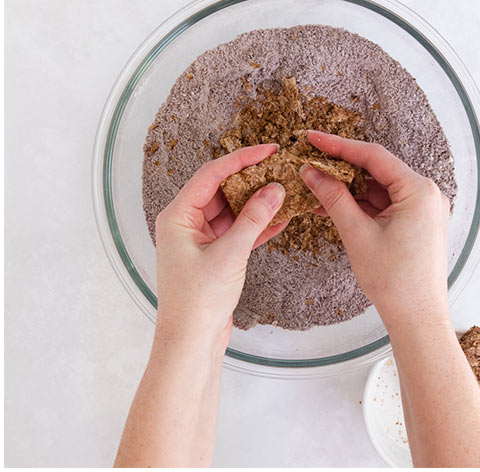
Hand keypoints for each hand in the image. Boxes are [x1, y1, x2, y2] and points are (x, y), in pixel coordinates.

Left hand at [153, 143, 287, 342]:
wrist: (189, 344)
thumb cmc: (197, 301)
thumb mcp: (230, 254)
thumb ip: (255, 218)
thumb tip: (276, 188)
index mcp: (178, 216)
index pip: (212, 174)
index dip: (242, 158)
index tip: (269, 150)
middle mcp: (186, 223)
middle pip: (223, 188)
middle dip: (253, 178)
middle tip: (281, 167)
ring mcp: (200, 239)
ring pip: (234, 208)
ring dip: (259, 201)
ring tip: (286, 189)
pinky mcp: (214, 254)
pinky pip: (238, 229)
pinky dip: (258, 223)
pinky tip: (282, 218)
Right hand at [300, 131, 450, 326]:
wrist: (418, 318)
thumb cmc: (394, 281)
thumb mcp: (358, 235)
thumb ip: (335, 199)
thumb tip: (313, 173)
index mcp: (419, 189)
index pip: (374, 157)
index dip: (339, 146)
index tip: (313, 138)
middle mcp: (426, 193)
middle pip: (378, 170)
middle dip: (342, 167)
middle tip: (310, 160)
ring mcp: (423, 208)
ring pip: (379, 188)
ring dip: (349, 188)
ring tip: (314, 184)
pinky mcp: (417, 222)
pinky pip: (385, 204)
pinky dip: (361, 205)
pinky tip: (332, 205)